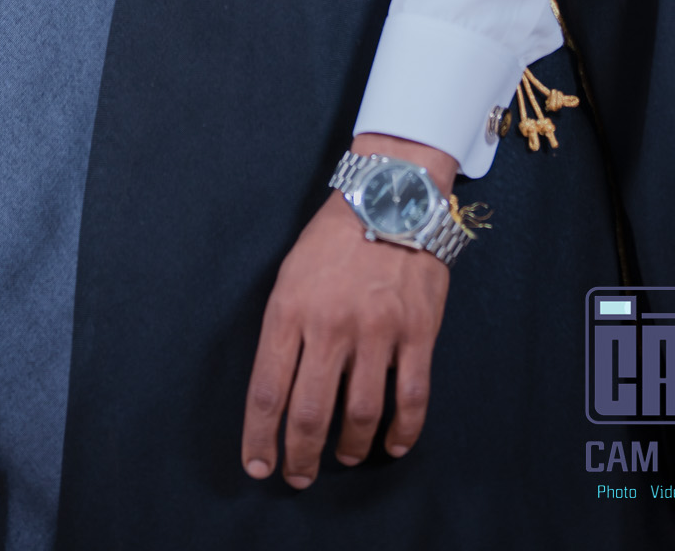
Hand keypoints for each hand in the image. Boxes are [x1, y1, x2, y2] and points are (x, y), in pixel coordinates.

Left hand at [241, 133, 455, 487]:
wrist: (389, 197)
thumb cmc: (332, 239)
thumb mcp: (289, 275)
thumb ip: (283, 329)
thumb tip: (279, 389)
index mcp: (290, 310)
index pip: (267, 391)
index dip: (260, 439)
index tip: (257, 466)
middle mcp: (331, 325)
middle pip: (310, 413)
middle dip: (299, 457)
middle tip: (298, 476)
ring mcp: (377, 331)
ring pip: (360, 414)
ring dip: (348, 448)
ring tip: (342, 457)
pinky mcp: (417, 333)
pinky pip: (411, 398)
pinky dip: (402, 431)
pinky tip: (392, 445)